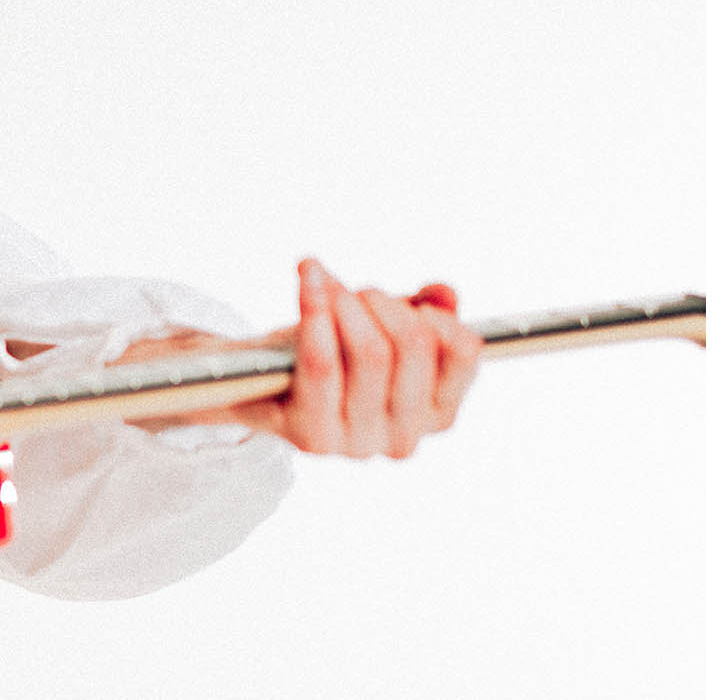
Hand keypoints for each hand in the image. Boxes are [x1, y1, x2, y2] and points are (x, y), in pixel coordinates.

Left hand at [233, 258, 483, 457]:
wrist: (259, 383)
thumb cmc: (330, 351)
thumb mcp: (381, 326)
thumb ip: (423, 309)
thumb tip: (444, 294)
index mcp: (438, 412)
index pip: (463, 353)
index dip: (436, 314)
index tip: (409, 302)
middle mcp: (406, 437)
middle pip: (413, 344)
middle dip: (382, 302)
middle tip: (356, 293)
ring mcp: (360, 444)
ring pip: (371, 351)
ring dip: (347, 302)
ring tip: (325, 288)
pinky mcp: (314, 437)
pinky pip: (322, 363)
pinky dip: (315, 310)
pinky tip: (309, 278)